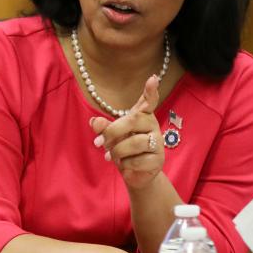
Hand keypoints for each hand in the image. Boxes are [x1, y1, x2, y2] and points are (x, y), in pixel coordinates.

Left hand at [89, 74, 163, 189]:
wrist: (134, 174)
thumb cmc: (123, 149)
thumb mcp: (110, 136)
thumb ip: (103, 128)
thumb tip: (93, 122)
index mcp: (142, 115)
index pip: (149, 101)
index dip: (151, 91)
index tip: (152, 78)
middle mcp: (152, 125)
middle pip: (133, 120)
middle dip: (112, 132)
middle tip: (98, 142)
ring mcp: (158, 142)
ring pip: (135, 142)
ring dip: (118, 151)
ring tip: (112, 156)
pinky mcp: (158, 160)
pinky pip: (138, 160)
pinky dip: (126, 164)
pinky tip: (125, 165)